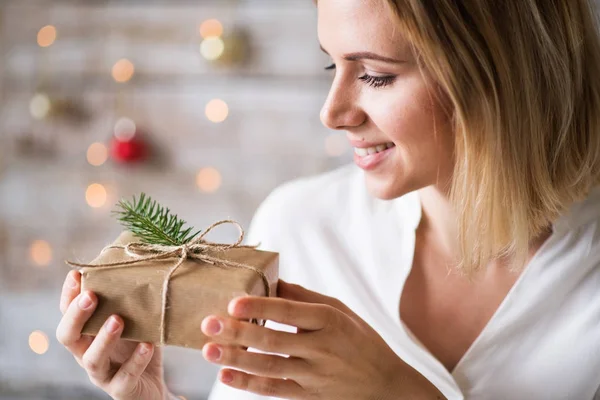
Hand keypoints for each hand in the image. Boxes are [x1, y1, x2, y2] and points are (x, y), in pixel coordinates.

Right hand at [56, 270, 167, 399]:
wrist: (153, 388)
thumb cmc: (140, 347)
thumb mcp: (135, 321)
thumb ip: (129, 300)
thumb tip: (136, 263)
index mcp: (86, 335)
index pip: (68, 314)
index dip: (68, 295)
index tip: (77, 274)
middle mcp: (87, 354)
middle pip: (68, 337)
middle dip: (76, 316)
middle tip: (91, 296)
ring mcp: (102, 375)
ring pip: (92, 360)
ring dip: (103, 339)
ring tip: (117, 320)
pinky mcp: (121, 390)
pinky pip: (125, 377)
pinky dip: (136, 360)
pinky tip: (147, 345)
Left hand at [201, 280, 445, 399]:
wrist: (386, 385)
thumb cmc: (360, 340)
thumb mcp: (340, 311)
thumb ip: (305, 297)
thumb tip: (271, 281)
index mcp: (330, 321)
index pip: (289, 312)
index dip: (260, 307)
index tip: (233, 301)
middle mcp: (323, 349)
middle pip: (274, 341)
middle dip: (238, 333)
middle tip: (209, 323)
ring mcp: (315, 376)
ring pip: (269, 368)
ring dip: (236, 359)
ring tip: (208, 350)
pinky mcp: (309, 396)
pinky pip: (275, 390)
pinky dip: (249, 384)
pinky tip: (226, 376)